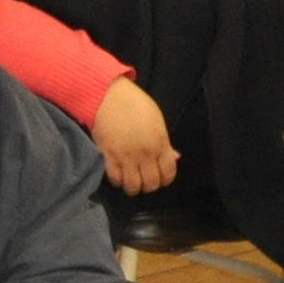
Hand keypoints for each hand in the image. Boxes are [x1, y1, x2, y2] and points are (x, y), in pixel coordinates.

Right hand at [93, 75, 179, 194]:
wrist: (109, 95)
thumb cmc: (135, 104)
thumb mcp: (157, 121)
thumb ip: (165, 143)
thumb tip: (175, 157)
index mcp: (160, 143)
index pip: (168, 173)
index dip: (165, 180)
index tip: (160, 177)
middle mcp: (145, 154)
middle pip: (151, 184)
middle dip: (149, 185)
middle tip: (144, 179)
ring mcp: (126, 156)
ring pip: (133, 186)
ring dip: (133, 187)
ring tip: (130, 180)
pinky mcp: (108, 156)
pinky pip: (114, 178)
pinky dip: (117, 180)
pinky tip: (118, 174)